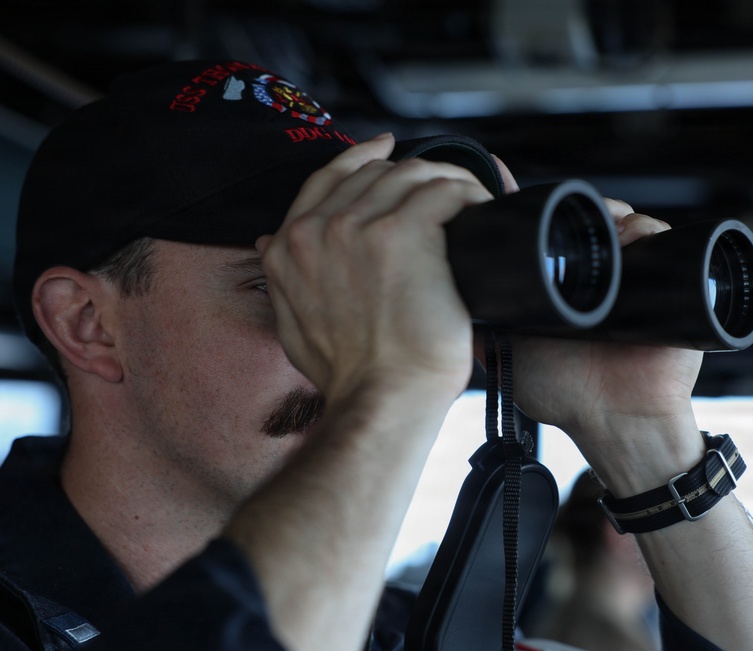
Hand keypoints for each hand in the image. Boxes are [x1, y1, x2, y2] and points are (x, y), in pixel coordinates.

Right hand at [258, 133, 493, 403]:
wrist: (380, 400)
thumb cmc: (349, 377)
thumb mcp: (291, 326)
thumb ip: (282, 280)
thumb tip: (270, 244)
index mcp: (290, 247)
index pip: (327, 177)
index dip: (360, 157)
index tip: (386, 149)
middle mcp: (318, 229)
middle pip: (376, 172)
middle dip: (414, 176)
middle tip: (447, 191)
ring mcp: (359, 227)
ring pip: (413, 174)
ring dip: (447, 181)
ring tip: (471, 200)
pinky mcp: (404, 232)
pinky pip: (445, 190)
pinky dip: (470, 193)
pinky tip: (482, 207)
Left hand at [510, 202, 705, 492]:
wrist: (616, 424)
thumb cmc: (564, 396)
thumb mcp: (508, 356)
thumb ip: (482, 330)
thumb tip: (443, 301)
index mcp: (564, 284)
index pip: (554, 231)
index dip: (542, 211)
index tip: (519, 193)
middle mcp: (599, 276)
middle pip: (592, 220)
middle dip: (582, 208)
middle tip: (566, 212)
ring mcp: (636, 278)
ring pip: (626, 223)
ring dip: (614, 213)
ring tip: (601, 222)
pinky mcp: (670, 286)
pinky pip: (666, 243)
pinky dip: (651, 230)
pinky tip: (634, 233)